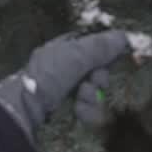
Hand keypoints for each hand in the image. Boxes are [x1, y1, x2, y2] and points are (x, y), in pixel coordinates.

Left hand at [0, 30, 130, 143]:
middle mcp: (67, 69)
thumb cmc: (48, 75)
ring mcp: (67, 92)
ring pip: (96, 93)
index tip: (117, 56)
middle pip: (99, 70)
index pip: (93, 46)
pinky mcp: (69, 114)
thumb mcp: (75, 55)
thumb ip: (101, 46)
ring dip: (92, 96)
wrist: (25, 110)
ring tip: (80, 98)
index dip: (106, 51)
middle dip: (100, 77)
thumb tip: (126, 37)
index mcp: (64, 49)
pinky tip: (77, 111)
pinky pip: (90, 111)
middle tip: (94, 80)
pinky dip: (87, 112)